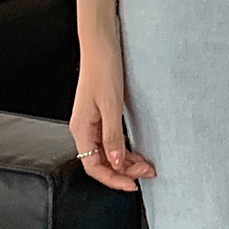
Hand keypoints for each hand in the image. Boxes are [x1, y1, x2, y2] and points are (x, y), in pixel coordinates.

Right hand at [70, 31, 155, 191]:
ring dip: (126, 160)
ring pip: (107, 152)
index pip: (93, 167)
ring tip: (145, 164)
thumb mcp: (111, 104)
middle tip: (147, 172)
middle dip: (124, 171)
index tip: (133, 184)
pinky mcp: (100, 114)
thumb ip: (112, 136)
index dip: (113, 179)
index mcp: (81, 128)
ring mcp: (92, 121)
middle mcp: (84, 128)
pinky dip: (123, 147)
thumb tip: (116, 164)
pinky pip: (110, 140)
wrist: (101, 43)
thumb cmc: (103, 68)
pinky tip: (136, 150)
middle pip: (101, 162)